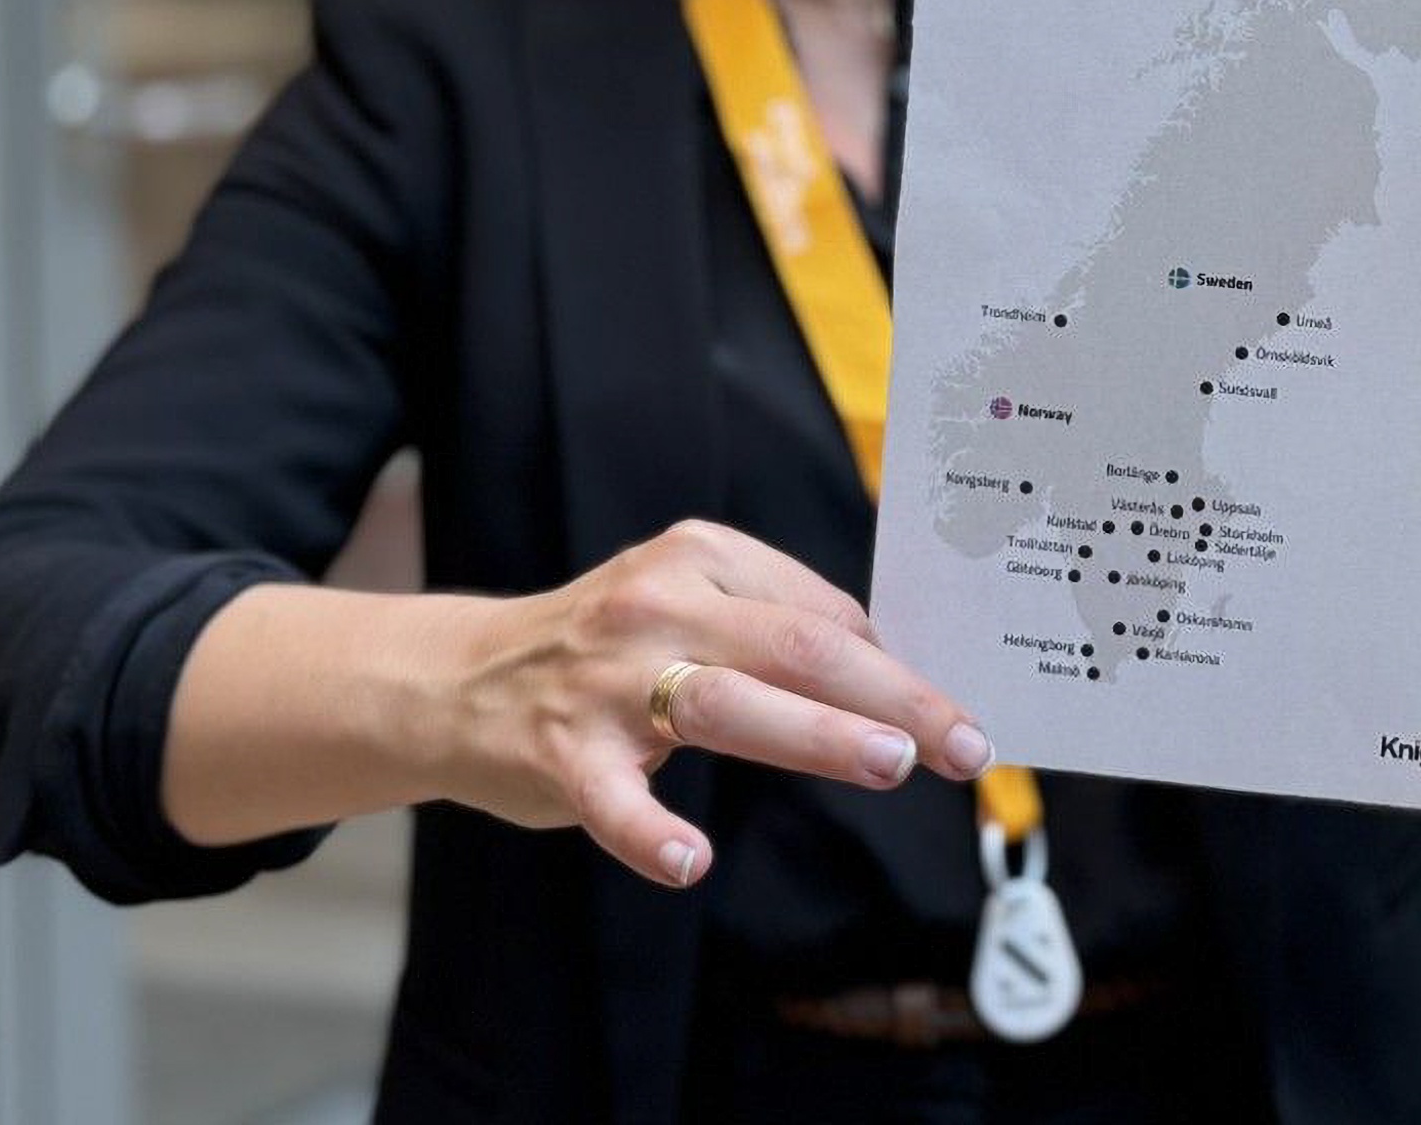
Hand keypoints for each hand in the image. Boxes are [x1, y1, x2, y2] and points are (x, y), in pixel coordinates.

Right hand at [427, 519, 991, 888]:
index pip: (825, 613)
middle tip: (963, 744)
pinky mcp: (560, 753)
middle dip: (893, 697)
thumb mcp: (690, 606)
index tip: (960, 711)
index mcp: (704, 559)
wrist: (457, 681)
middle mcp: (659, 606)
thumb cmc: (608, 650)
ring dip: (816, 735)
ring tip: (888, 763)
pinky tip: (690, 862)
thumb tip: (898, 676)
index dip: (902, 667)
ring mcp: (607, 681)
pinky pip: (611, 800)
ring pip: (727, 705)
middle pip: (799, 646)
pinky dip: (649, 832)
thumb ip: (778, 628)